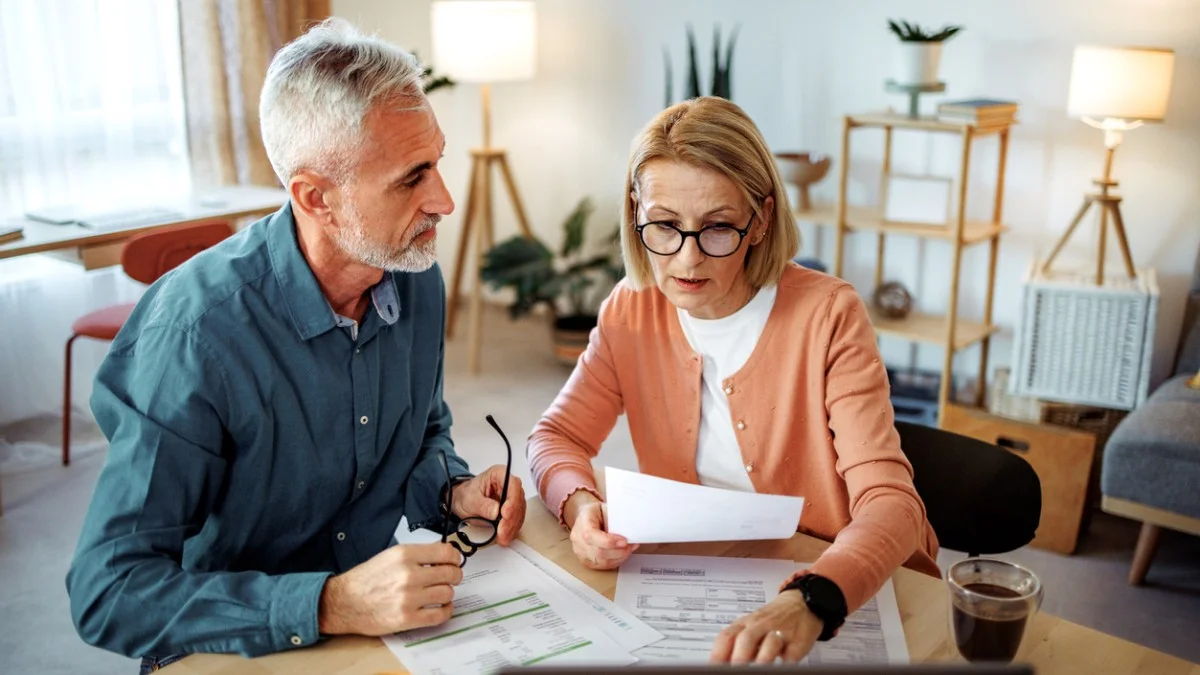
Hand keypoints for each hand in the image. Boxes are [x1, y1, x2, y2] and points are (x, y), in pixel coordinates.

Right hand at [317, 542, 462, 635]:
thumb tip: (443, 555)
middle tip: (450, 578)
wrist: (344, 602)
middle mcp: (409, 575)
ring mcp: (409, 598)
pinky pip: (440, 615)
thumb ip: (418, 555)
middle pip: (450, 574)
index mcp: (405, 555)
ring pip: (447, 594)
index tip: (454, 561)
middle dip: (454, 576)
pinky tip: (441, 608)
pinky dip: (445, 611)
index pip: (446, 553)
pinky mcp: (407, 618)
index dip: (455, 558)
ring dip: (447, 594)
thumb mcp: (391, 556)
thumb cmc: (366, 579)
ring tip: (439, 593)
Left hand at [449, 465, 525, 544]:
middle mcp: (508, 485)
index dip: (512, 500)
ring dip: (511, 526)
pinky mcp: (512, 510)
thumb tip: (496, 511)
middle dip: (510, 518)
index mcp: (499, 474)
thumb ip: (483, 505)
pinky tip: (504, 536)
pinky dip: (511, 530)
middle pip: (518, 500)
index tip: (505, 514)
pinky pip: (516, 520)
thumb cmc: (466, 495)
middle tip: (502, 530)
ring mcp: (512, 498)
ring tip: (501, 537)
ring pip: (519, 512)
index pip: (513, 484)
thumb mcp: (470, 499)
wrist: (462, 501)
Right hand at [565, 491, 637, 569]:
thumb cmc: (596, 512)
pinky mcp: (585, 560)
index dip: (610, 541)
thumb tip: (628, 531)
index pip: (592, 535)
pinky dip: (614, 562)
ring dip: (619, 558)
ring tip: (629, 550)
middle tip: (631, 546)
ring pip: (601, 562)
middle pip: (598, 552)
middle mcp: (577, 539)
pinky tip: (622, 555)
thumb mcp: (606, 508)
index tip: (625, 541)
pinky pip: (601, 566)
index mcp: (582, 522)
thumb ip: (614, 519)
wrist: (585, 517)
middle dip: (619, 551)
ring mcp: (579, 551)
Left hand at [710, 590, 822, 663]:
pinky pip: (792, 653)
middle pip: (746, 639)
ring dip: (763, 658)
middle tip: (735, 669)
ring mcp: (780, 632)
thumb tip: (720, 663)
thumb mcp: (751, 625)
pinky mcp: (798, 641)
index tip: (714, 667)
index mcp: (745, 624)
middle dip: (739, 657)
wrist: (802, 602)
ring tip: (760, 667)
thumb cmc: (772, 618)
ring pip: (770, 643)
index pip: (726, 637)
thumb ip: (736, 643)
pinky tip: (782, 665)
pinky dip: (786, 662)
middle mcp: (760, 626)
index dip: (718, 653)